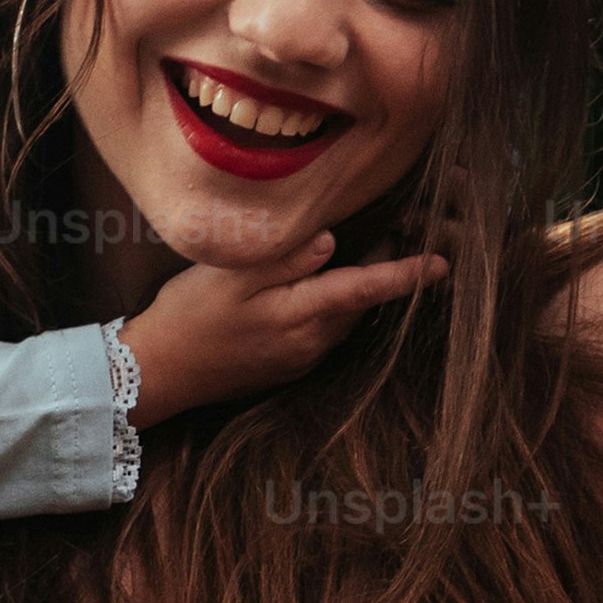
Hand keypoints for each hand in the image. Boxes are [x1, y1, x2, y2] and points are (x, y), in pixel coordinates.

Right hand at [124, 231, 445, 424]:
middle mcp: (311, 341)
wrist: (159, 372)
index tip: (443, 264)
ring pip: (346, 314)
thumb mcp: (227, 277)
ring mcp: (303, 356)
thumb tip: (330, 240)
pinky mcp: (291, 363)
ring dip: (360, 287)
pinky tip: (322, 282)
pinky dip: (335, 303)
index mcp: (299, 314)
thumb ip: (282, 258)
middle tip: (406, 230)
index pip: (364, 289)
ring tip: (371, 247)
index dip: (406, 274)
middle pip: (362, 300)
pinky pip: (326, 328)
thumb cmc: (188, 315)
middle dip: (387, 271)